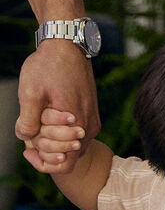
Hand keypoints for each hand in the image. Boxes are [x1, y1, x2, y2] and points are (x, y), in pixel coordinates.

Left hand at [16, 41, 98, 172]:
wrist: (67, 46)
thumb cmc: (48, 67)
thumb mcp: (30, 93)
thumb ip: (27, 122)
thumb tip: (27, 139)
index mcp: (77, 125)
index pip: (65, 164)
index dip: (43, 162)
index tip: (27, 149)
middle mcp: (89, 126)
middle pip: (68, 156)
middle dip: (45, 148)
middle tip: (29, 130)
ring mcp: (92, 120)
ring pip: (72, 145)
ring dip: (52, 139)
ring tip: (36, 120)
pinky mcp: (91, 113)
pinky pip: (76, 134)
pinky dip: (60, 131)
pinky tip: (46, 116)